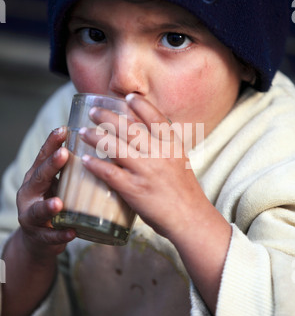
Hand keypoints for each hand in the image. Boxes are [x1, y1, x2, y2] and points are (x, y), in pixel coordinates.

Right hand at [17, 126, 75, 259]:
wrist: (40, 238)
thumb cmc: (55, 202)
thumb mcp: (60, 183)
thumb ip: (71, 168)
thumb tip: (101, 144)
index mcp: (37, 177)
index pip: (44, 156)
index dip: (52, 142)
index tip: (63, 128)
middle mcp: (30, 193)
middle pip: (40, 176)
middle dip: (51, 165)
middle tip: (63, 154)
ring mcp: (31, 215)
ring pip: (38, 210)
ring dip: (49, 206)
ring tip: (58, 203)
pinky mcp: (39, 236)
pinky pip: (50, 236)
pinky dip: (60, 235)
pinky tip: (71, 232)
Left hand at [79, 94, 205, 239]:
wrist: (191, 219)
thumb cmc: (184, 192)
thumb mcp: (180, 161)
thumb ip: (164, 147)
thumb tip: (145, 134)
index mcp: (173, 145)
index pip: (156, 117)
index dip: (140, 105)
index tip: (127, 96)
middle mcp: (160, 154)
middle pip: (129, 128)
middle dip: (108, 117)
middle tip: (94, 111)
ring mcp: (146, 171)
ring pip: (115, 146)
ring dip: (96, 137)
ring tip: (83, 132)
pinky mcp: (135, 189)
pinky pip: (109, 172)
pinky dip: (95, 165)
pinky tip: (85, 160)